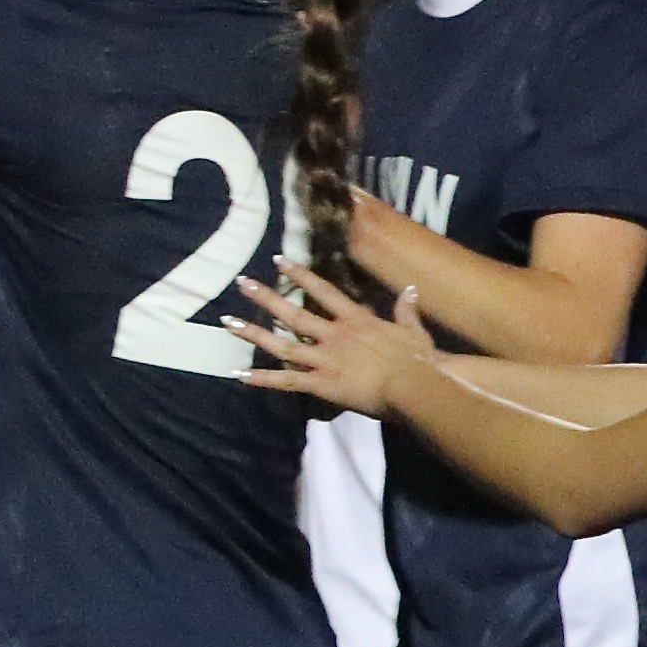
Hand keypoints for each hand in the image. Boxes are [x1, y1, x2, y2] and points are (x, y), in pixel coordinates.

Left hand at [229, 262, 436, 416]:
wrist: (415, 386)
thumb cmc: (419, 361)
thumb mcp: (414, 331)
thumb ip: (407, 309)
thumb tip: (411, 289)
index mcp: (355, 321)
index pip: (322, 291)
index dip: (300, 275)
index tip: (279, 260)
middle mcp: (334, 335)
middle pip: (293, 313)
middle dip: (266, 297)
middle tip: (242, 283)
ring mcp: (325, 359)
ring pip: (282, 345)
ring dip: (254, 333)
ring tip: (228, 322)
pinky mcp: (322, 384)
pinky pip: (286, 382)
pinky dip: (261, 379)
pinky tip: (238, 374)